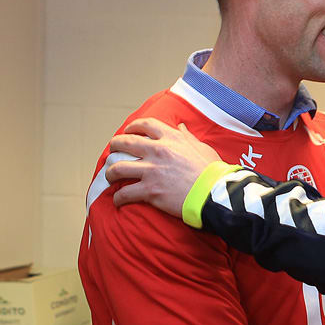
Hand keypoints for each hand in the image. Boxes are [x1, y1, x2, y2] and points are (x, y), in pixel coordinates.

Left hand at [104, 118, 221, 216]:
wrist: (213, 193)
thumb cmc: (212, 171)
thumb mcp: (202, 148)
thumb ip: (188, 137)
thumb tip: (181, 128)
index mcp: (171, 139)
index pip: (145, 125)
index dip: (132, 127)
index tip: (128, 131)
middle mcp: (158, 151)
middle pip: (124, 143)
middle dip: (114, 146)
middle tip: (113, 152)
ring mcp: (152, 171)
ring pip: (117, 168)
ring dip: (110, 173)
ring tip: (111, 176)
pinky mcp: (150, 191)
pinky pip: (125, 193)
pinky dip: (119, 197)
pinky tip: (119, 199)